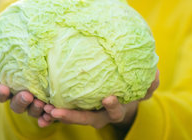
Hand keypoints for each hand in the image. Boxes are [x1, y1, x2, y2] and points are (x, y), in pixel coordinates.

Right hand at [0, 61, 54, 126]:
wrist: (47, 65)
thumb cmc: (26, 62)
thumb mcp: (13, 60)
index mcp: (9, 89)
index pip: (0, 94)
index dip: (0, 93)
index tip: (3, 88)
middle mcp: (20, 99)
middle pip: (16, 105)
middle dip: (20, 101)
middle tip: (27, 95)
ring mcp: (33, 105)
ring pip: (31, 111)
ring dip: (35, 109)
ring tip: (40, 103)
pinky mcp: (47, 108)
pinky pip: (46, 116)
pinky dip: (46, 118)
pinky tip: (49, 114)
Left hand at [43, 70, 159, 129]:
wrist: (118, 90)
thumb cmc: (130, 86)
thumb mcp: (144, 84)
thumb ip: (150, 81)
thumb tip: (154, 74)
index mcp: (114, 109)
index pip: (114, 111)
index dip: (112, 106)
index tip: (108, 98)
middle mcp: (98, 114)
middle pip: (84, 118)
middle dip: (70, 117)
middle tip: (54, 112)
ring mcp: (85, 111)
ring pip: (68, 115)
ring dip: (54, 114)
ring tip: (40, 109)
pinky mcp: (73, 105)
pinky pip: (60, 109)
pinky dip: (48, 108)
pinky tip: (37, 102)